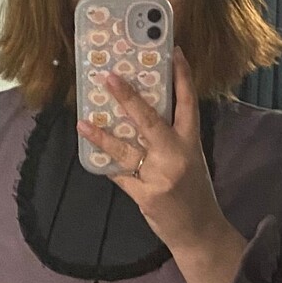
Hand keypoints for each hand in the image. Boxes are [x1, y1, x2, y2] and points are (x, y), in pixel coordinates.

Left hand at [78, 49, 248, 282]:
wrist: (198, 231)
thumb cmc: (193, 192)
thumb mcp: (190, 159)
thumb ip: (171, 138)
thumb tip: (140, 114)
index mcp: (191, 143)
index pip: (188, 103)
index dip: (181, 76)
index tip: (173, 51)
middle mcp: (176, 156)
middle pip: (150, 120)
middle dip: (128, 97)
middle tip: (109, 76)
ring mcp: (159, 176)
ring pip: (126, 149)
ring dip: (102, 134)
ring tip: (83, 122)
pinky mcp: (145, 195)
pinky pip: (119, 174)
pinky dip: (105, 164)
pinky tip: (91, 153)